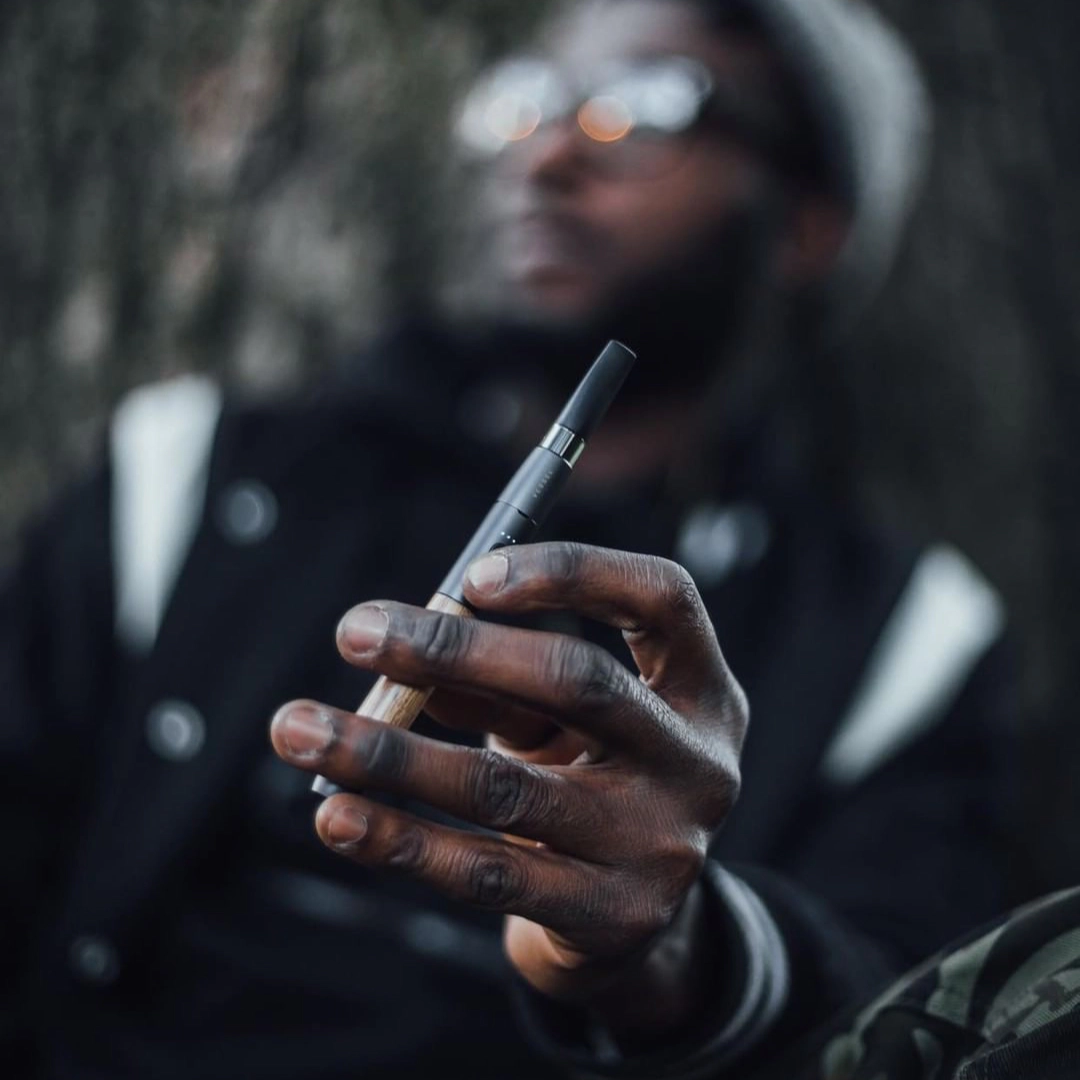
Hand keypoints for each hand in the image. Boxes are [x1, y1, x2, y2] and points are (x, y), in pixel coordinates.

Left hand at [270, 543, 747, 1039]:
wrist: (632, 914)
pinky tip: (338, 815)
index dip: (571, 574)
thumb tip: (398, 656)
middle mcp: (697, 761)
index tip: (469, 578)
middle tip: (354, 631)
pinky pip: (488, 871)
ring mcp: (662, 844)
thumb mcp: (561, 719)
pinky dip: (402, 840)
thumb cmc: (586, 777)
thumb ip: (496, 680)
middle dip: (454, 650)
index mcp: (699, 686)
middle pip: (580, 683)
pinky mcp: (610, 914)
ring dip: (389, 754)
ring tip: (299, 728)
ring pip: (508, 788)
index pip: (662, 598)